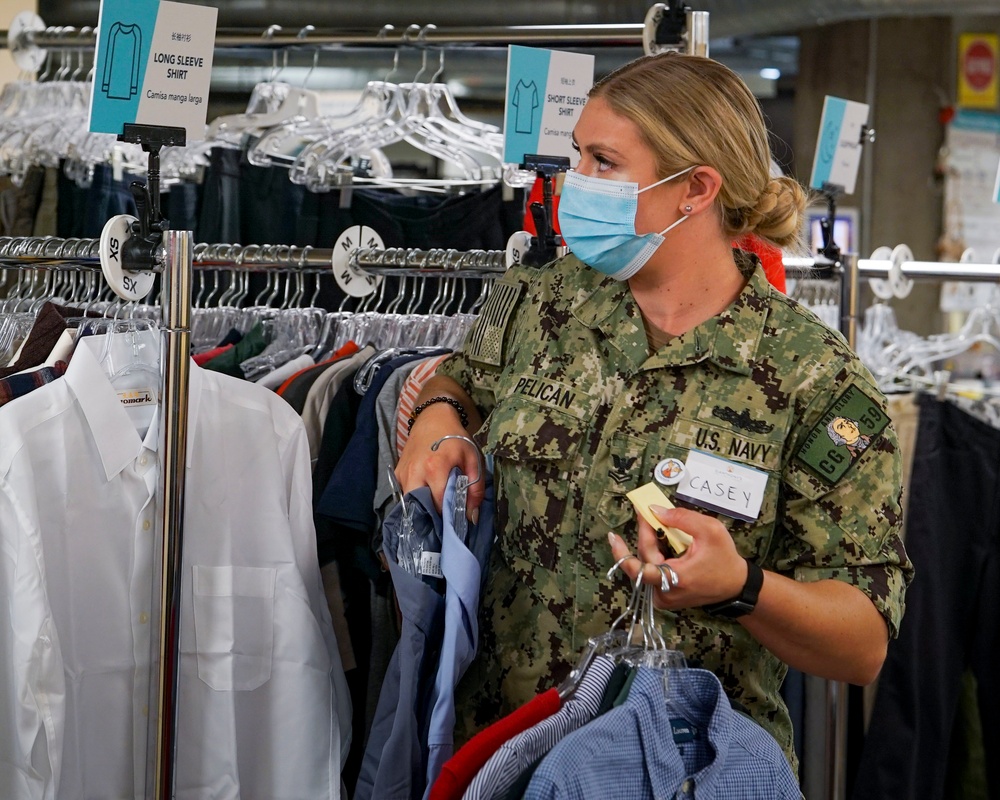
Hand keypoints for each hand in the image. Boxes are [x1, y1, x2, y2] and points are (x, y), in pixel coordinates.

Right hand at [394, 400, 483, 520]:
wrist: (433, 418)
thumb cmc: (455, 438)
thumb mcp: (472, 459)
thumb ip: (475, 488)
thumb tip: (472, 517)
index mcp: (435, 467)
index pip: (439, 504)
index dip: (449, 514)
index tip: (457, 519)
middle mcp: (415, 472)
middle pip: (420, 507)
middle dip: (433, 515)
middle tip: (445, 517)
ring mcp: (403, 473)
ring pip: (411, 503)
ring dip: (423, 508)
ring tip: (437, 508)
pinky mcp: (397, 473)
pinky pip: (405, 494)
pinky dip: (415, 499)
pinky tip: (426, 497)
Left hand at [607, 505, 748, 610]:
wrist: (736, 585)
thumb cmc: (725, 559)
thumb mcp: (710, 530)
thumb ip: (682, 518)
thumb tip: (655, 511)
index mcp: (675, 580)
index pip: (638, 569)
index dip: (628, 546)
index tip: (621, 529)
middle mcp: (664, 593)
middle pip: (643, 561)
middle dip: (644, 536)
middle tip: (644, 515)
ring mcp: (663, 597)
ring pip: (646, 567)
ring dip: (648, 545)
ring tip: (651, 525)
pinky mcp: (664, 597)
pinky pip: (652, 572)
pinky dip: (654, 555)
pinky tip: (658, 540)